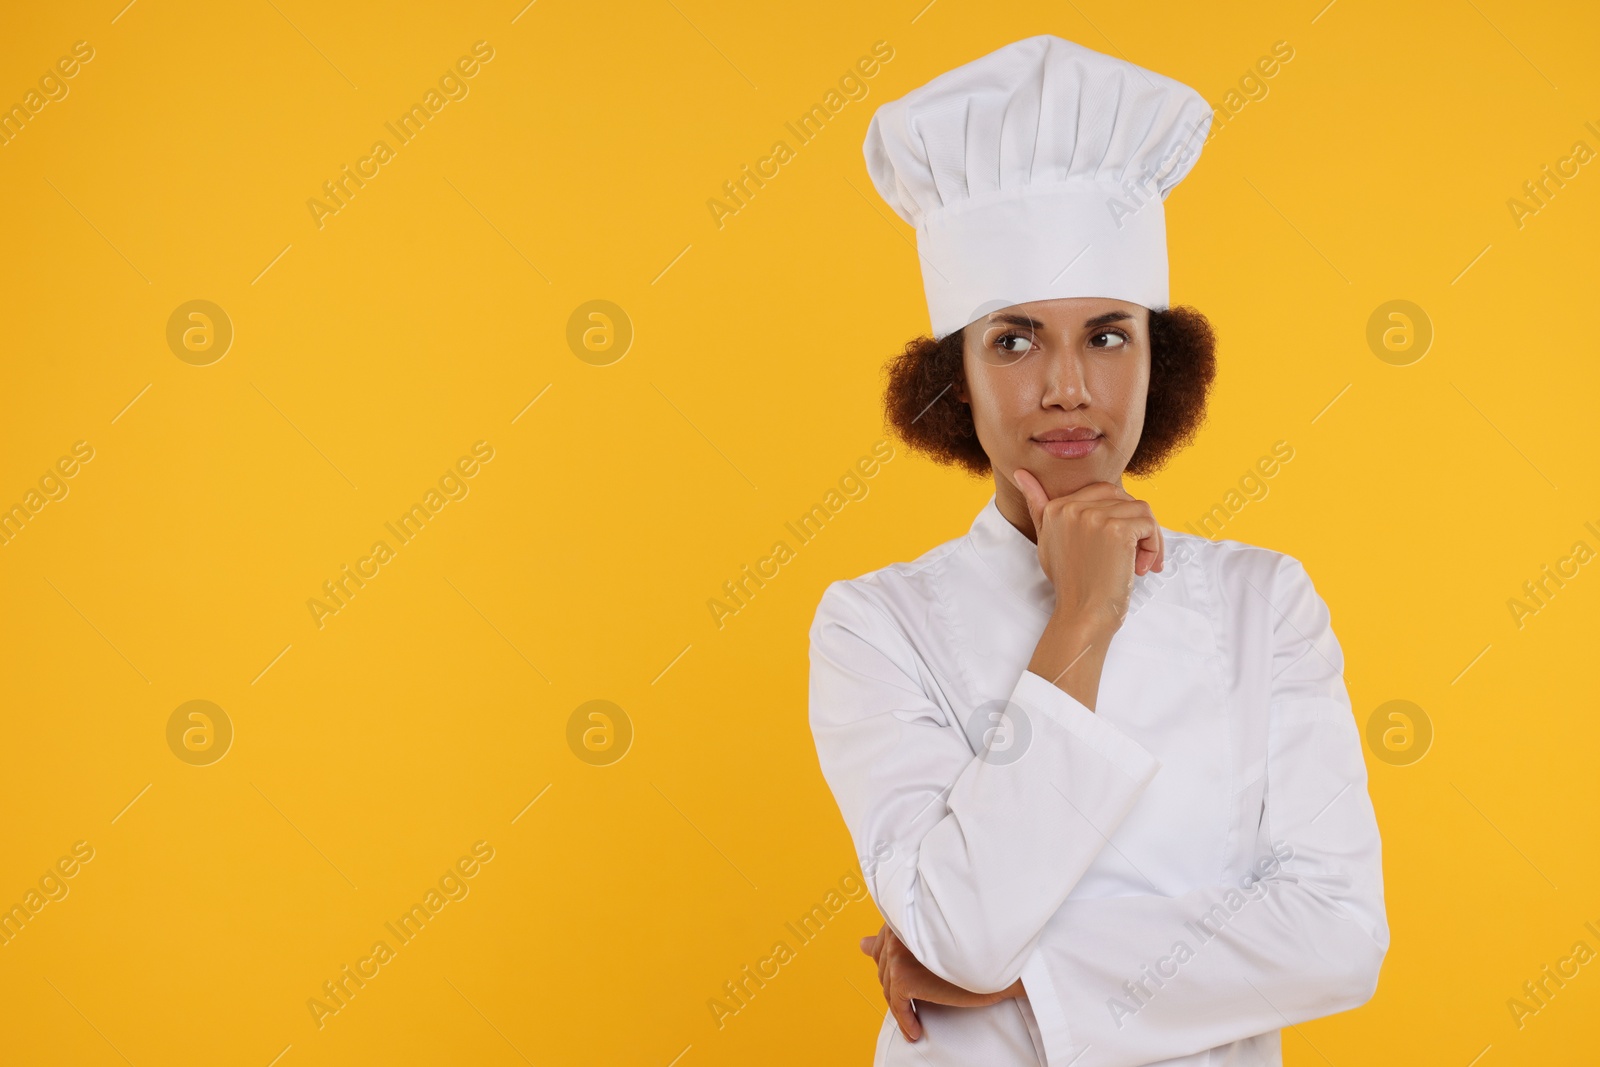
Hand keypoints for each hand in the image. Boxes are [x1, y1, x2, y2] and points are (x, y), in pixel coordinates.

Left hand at [859, 923, 1020, 1041]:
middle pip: (883, 965)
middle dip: (896, 982)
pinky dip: (905, 1019)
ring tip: (915, 1015)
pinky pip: (897, 1004)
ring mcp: (897, 951)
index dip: (890, 962)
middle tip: (913, 996)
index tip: (899, 975)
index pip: (883, 942)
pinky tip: (915, 1029)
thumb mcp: (926, 939)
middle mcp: (895, 928)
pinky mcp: (903, 976)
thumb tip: (860, 944)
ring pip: (888, 984)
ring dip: (901, 1003)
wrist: (998, 959)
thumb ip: (891, 941)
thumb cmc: (973, 944)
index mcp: (902, 912)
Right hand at [1013, 470, 1162, 633]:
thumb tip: (1021, 472)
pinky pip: (1149, 525)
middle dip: (1136, 524)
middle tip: (1136, 555)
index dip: (1118, 517)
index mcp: (1056, 507)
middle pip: (1125, 497)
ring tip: (1139, 564)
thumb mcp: (1048, 541)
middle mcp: (1072, 507)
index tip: (1118, 547)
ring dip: (1149, 538)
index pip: (1104, 492)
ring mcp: (1095, 517)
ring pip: (1141, 510)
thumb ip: (1038, 505)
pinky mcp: (1118, 530)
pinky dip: (1154, 547)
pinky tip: (1141, 568)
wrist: (1083, 615)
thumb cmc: (1071, 582)